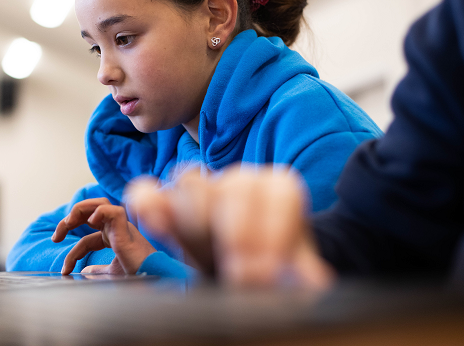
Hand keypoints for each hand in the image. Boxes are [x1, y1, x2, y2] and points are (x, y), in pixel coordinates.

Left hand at [52, 198, 156, 274]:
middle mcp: (117, 228)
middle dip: (70, 219)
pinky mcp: (127, 230)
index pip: (87, 236)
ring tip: (67, 223)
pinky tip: (90, 222)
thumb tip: (84, 270)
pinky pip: (114, 211)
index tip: (65, 269)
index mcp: (114, 237)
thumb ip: (98, 270)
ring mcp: (123, 227)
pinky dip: (100, 212)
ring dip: (80, 209)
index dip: (73, 252)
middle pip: (90, 211)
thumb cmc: (137, 276)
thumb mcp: (111, 273)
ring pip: (101, 204)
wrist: (153, 281)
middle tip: (57, 236)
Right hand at [128, 166, 334, 288]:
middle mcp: (240, 181)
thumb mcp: (294, 272)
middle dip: (238, 232)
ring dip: (198, 222)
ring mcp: (201, 191)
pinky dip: (148, 204)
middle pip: (234, 185)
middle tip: (243, 277)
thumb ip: (301, 272)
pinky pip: (147, 193)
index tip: (267, 273)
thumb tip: (316, 282)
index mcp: (278, 190)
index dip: (273, 231)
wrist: (250, 274)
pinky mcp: (167, 208)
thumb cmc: (275, 270)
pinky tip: (157, 226)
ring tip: (205, 257)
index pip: (277, 191)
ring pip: (191, 184)